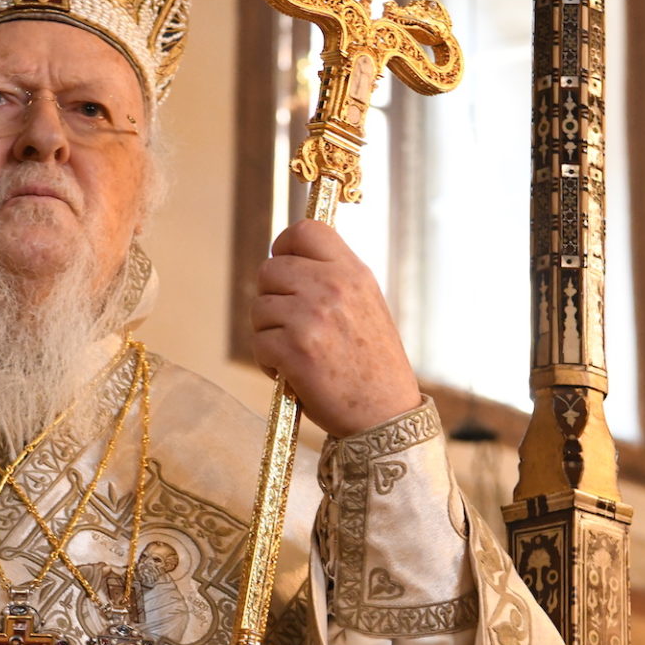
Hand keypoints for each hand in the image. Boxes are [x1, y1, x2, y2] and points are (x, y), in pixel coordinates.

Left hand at [250, 220, 421, 437]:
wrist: (386, 415)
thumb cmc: (374, 365)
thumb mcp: (366, 305)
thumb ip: (333, 279)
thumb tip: (288, 261)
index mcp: (353, 273)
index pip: (306, 230)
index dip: (285, 245)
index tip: (284, 266)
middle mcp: (332, 288)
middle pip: (270, 269)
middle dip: (271, 298)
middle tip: (288, 324)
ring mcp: (312, 317)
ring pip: (259, 308)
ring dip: (269, 333)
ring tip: (296, 354)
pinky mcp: (295, 349)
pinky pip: (259, 342)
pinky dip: (268, 361)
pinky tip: (292, 373)